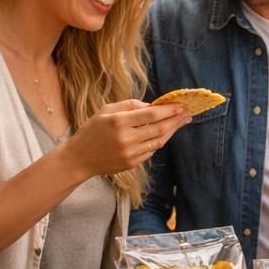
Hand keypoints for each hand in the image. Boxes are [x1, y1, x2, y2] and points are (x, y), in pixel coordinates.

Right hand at [64, 100, 186, 177]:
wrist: (80, 158)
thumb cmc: (92, 130)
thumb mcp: (106, 110)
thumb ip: (129, 105)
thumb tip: (152, 105)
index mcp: (118, 122)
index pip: (151, 114)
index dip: (168, 110)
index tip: (181, 105)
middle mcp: (126, 138)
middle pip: (159, 128)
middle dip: (176, 120)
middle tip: (188, 114)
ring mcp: (130, 153)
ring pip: (158, 141)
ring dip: (171, 131)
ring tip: (180, 122)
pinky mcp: (132, 163)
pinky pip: (151, 151)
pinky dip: (159, 141)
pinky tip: (165, 133)